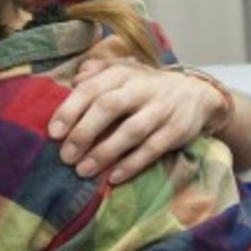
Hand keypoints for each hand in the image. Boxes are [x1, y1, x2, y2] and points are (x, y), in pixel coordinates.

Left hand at [48, 58, 222, 183]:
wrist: (196, 93)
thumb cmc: (146, 87)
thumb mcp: (124, 73)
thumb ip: (97, 73)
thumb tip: (73, 81)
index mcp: (123, 74)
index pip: (92, 88)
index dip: (71, 110)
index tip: (54, 133)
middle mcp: (142, 88)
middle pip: (109, 106)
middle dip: (84, 132)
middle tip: (65, 156)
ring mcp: (161, 109)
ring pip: (131, 130)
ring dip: (105, 152)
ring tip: (83, 170)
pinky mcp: (176, 130)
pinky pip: (152, 149)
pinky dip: (132, 164)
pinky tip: (113, 177)